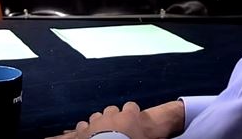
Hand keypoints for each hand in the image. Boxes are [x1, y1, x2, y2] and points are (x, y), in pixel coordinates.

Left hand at [47, 101, 183, 138]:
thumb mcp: (145, 137)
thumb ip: (147, 132)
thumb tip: (160, 128)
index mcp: (129, 117)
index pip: (132, 106)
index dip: (132, 113)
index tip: (133, 119)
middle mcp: (112, 115)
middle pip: (113, 109)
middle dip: (114, 117)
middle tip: (117, 129)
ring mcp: (96, 121)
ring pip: (97, 116)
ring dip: (99, 123)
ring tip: (101, 133)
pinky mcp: (83, 130)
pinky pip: (82, 126)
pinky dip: (85, 130)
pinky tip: (87, 136)